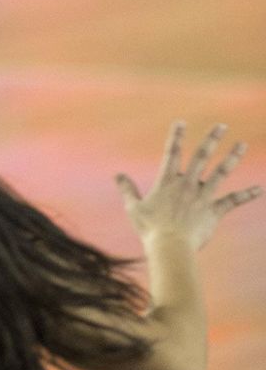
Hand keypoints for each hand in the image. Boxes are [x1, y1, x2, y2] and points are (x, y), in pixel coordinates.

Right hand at [117, 122, 260, 253]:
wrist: (170, 247)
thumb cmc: (150, 229)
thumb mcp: (134, 207)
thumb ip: (127, 189)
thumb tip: (118, 175)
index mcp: (167, 181)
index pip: (172, 153)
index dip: (177, 136)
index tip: (182, 122)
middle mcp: (187, 184)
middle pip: (202, 156)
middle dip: (212, 139)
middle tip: (222, 126)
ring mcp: (203, 197)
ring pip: (221, 172)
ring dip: (232, 157)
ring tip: (242, 144)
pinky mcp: (214, 211)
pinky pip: (233, 200)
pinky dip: (247, 194)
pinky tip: (260, 189)